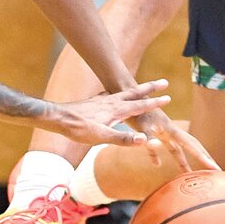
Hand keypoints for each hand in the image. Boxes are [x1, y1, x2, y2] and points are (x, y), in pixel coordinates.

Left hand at [43, 79, 170, 146]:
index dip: (154, 103)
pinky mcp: (93, 103)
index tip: (168, 98)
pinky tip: (112, 97)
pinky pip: (110, 97)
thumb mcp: (101, 137)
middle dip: (150, 88)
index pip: (140, 106)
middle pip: (134, 93)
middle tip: (164, 82)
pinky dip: (117, 95)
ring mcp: (101, 101)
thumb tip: (144, 141)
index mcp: (116, 110)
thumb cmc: (78, 129)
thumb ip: (122, 139)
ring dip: (135, 91)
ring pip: (123, 93)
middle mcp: (110, 102)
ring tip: (142, 88)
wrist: (56, 118)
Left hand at [133, 108, 219, 172]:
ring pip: (176, 149)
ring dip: (183, 161)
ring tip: (189, 174)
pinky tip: (156, 164)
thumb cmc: (134, 110)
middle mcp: (169, 130)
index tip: (215, 168)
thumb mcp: (141, 124)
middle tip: (216, 170)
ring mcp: (160, 131)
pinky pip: (157, 147)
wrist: (126, 95)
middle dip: (203, 157)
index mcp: (170, 129)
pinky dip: (157, 156)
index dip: (202, 157)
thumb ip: (148, 136)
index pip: (191, 145)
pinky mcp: (150, 131)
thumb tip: (157, 146)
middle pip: (190, 145)